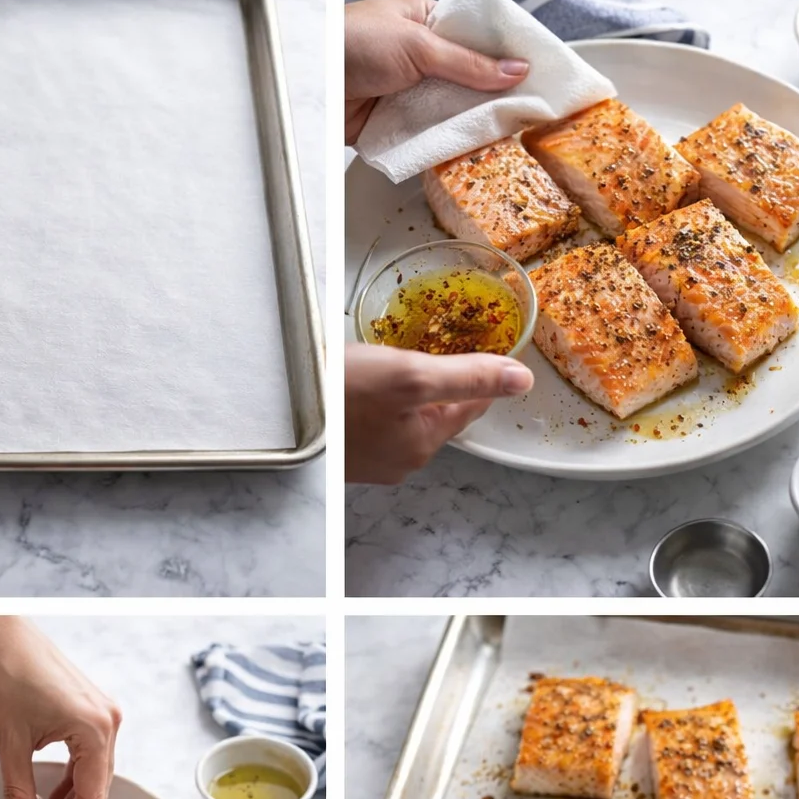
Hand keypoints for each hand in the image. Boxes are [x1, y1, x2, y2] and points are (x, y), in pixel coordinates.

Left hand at [0, 618, 121, 798]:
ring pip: (95, 771)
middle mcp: (108, 721)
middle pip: (99, 786)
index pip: (91, 796)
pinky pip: (89, 753)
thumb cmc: (7, 673)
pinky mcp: (91, 708)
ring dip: (72, 798)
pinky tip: (52, 792)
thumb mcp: (9, 741)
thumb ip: (18, 791)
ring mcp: (103, 713)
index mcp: (96, 730)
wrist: (3, 633)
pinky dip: (73, 777)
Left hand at [345, 0, 528, 143]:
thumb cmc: (352, 42)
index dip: (506, 57)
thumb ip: (468, 63)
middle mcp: (423, 59)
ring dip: (470, 122)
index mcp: (429, 23)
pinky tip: (471, 149)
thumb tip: (516, 70)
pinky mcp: (397, 124)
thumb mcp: (419, 46)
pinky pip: (429, 135)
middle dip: (492, 96)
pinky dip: (445, 142)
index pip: (478, 40)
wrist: (310, 80)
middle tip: (529, 111)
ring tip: (508, 133)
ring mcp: (411, 93)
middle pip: (469, 80)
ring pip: (451, 110)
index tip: (536, 74)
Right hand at [346, 342, 533, 483]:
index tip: (477, 340)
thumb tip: (521, 380)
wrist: (277, 408)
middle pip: (440, 410)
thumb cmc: (339, 394)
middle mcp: (401, 459)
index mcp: (423, 444)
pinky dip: (380, 399)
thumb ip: (469, 377)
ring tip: (394, 359)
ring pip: (408, 414)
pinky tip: (364, 380)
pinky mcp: (346, 449)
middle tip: (429, 344)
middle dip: (440, 379)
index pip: (471, 404)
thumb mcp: (412, 376)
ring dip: (407, 388)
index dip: (477, 370)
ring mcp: (371, 458)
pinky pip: (378, 419)